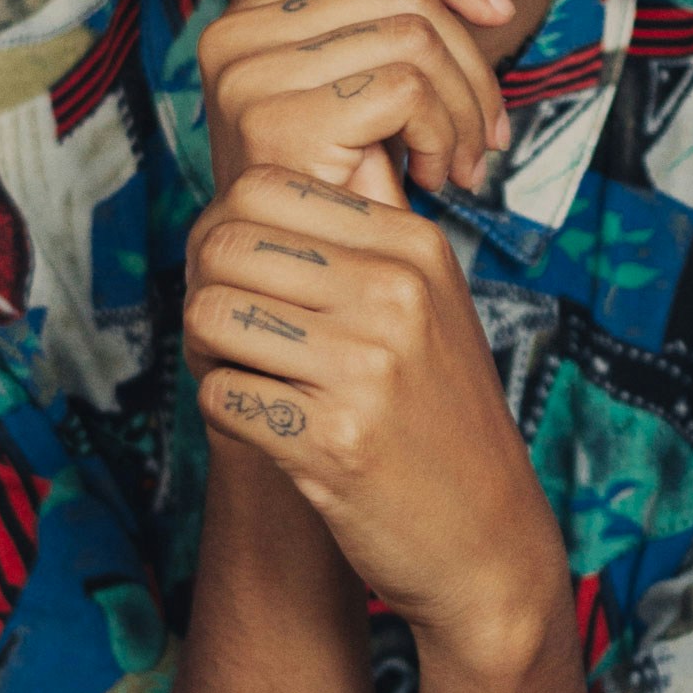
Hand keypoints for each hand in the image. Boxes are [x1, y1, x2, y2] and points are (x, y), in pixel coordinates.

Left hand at [182, 163, 570, 648]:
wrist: (486, 538)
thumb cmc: (441, 416)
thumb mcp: (431, 303)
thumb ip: (375, 228)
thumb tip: (325, 155)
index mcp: (414, 247)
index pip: (262, 187)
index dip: (226, 230)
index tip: (244, 277)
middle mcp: (394, 295)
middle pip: (223, 245)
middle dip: (205, 290)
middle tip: (229, 335)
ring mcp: (366, 367)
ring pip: (209, 317)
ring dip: (206, 354)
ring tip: (246, 377)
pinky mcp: (333, 441)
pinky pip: (220, 397)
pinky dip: (227, 415)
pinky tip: (266, 428)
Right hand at [197, 0, 515, 205]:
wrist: (296, 296)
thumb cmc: (336, 199)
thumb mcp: (360, 100)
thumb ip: (390, 38)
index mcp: (248, 16)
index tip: (497, 13)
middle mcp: (233, 34)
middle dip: (470, 61)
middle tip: (489, 134)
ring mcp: (247, 76)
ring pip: (415, 38)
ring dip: (462, 108)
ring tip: (462, 166)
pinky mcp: (277, 121)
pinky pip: (406, 88)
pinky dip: (442, 134)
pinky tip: (432, 181)